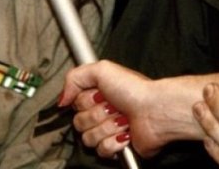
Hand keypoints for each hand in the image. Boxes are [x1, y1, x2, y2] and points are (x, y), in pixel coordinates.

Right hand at [60, 60, 203, 158]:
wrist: (156, 111)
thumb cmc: (135, 89)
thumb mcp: (101, 69)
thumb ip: (73, 78)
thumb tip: (62, 99)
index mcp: (96, 95)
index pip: (74, 105)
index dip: (85, 101)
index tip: (98, 94)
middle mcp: (101, 113)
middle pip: (78, 123)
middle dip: (97, 114)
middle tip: (113, 106)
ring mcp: (108, 131)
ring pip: (88, 138)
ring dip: (107, 127)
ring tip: (122, 118)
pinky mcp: (117, 147)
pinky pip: (101, 151)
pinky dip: (113, 141)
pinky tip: (125, 133)